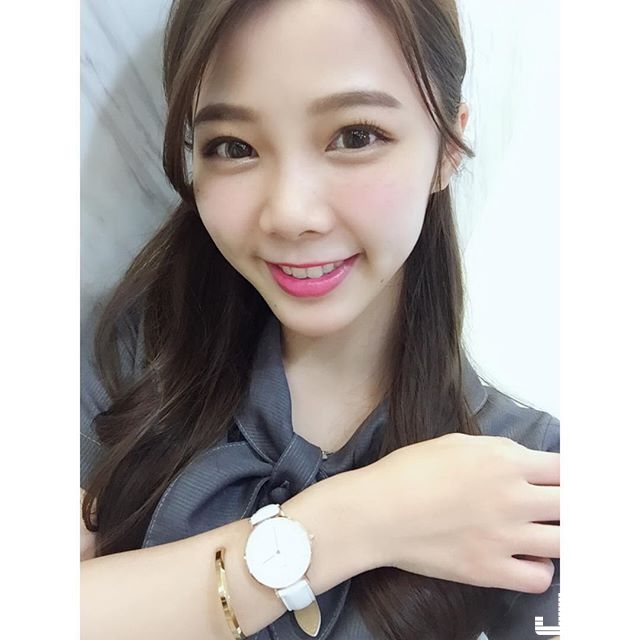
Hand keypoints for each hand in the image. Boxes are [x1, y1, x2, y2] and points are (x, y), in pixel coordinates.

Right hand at [357, 433, 559, 592]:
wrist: (378, 511)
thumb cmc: (408, 472)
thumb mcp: (456, 443)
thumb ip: (499, 451)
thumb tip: (524, 462)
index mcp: (504, 461)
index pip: (565, 468)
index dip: (571, 474)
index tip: (567, 479)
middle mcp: (512, 498)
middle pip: (572, 504)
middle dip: (570, 502)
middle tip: (559, 504)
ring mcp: (504, 537)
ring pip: (565, 542)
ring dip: (560, 534)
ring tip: (545, 530)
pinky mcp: (490, 570)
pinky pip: (540, 578)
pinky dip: (542, 569)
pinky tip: (528, 557)